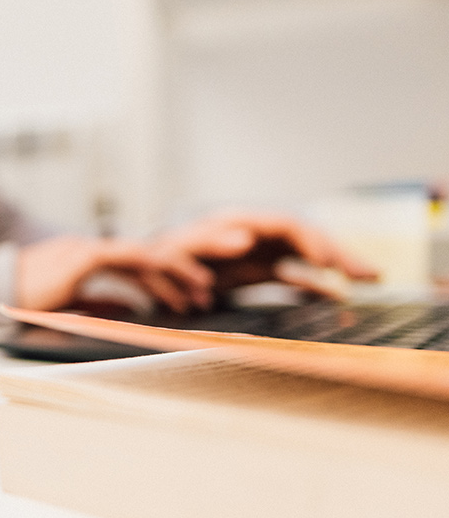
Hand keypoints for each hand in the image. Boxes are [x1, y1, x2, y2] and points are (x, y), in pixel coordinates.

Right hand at [16, 235, 215, 313]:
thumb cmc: (28, 297)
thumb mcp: (73, 301)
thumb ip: (101, 302)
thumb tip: (131, 309)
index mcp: (94, 258)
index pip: (142, 262)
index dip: (172, 275)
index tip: (197, 291)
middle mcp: (97, 248)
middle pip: (152, 251)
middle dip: (188, 263)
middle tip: (215, 281)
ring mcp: (90, 250)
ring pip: (146, 255)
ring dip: (178, 271)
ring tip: (203, 289)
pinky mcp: (83, 257)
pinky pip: (125, 259)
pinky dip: (151, 269)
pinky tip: (171, 281)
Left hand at [152, 211, 378, 299]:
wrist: (147, 270)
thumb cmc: (158, 259)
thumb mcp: (177, 251)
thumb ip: (207, 244)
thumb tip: (245, 236)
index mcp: (238, 223)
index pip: (288, 224)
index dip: (312, 240)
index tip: (328, 261)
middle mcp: (254, 232)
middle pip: (306, 237)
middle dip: (339, 253)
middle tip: (368, 275)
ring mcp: (259, 248)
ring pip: (307, 253)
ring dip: (338, 264)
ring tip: (371, 278)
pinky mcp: (259, 266)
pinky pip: (296, 272)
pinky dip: (318, 282)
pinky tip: (339, 295)